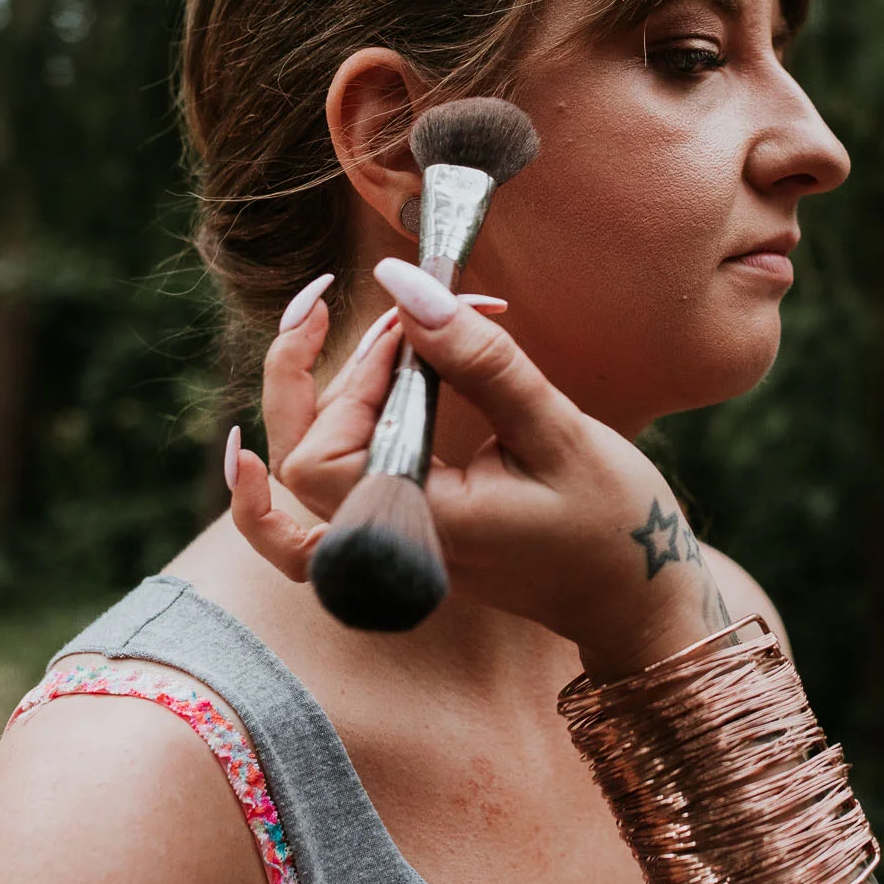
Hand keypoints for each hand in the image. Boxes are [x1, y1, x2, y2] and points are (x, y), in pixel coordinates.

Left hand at [229, 261, 728, 679]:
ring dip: (297, 398)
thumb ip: (477, 360)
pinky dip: (264, 504)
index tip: (424, 321)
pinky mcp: (394, 545)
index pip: (332, 445)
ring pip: (293, 479)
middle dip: (349, 365)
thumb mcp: (555, 431)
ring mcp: (384, 553)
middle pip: (303, 450)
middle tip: (410, 310)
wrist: (634, 598)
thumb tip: (405, 284)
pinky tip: (248, 453)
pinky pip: (299, 540)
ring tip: (316, 317)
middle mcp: (386, 547)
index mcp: (420, 525)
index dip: (362, 370)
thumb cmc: (613, 522)